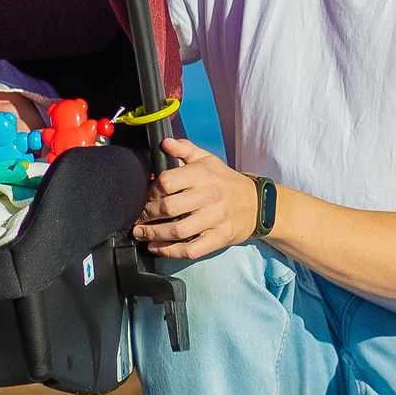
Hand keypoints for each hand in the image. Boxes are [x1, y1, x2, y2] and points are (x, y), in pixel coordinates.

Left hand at [133, 138, 261, 260]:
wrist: (257, 204)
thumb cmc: (226, 181)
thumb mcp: (207, 160)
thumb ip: (185, 149)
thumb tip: (164, 143)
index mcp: (203, 174)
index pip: (167, 182)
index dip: (151, 191)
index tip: (145, 197)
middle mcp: (210, 196)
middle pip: (169, 208)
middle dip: (146, 215)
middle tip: (138, 219)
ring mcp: (216, 219)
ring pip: (177, 231)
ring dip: (153, 235)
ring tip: (141, 234)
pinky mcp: (220, 238)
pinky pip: (191, 249)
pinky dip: (170, 251)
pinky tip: (158, 248)